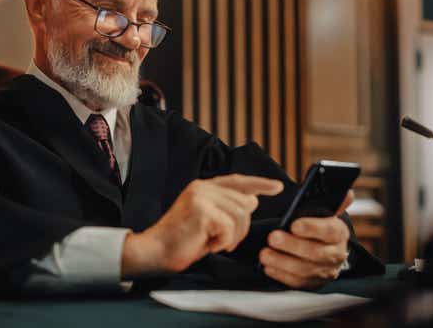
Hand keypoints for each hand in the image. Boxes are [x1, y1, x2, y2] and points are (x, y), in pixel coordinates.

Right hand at [122, 174, 282, 277]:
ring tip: (213, 242)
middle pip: (245, 203)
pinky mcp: (201, 211)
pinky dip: (222, 242)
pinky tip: (207, 244)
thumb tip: (253, 200)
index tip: (277, 187)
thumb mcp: (209, 222)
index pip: (238, 180)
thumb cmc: (181, 240)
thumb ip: (228, 208)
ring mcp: (201, 197)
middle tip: (223, 241)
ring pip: (240, 216)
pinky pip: (229, 228)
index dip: (259, 183)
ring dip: (232, 236)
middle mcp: (202, 187)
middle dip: (241, 227)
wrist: (155, 251)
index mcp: (203, 187)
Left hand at [259, 190, 353, 288]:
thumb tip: (347, 193)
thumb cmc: (318, 224)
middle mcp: (335, 254)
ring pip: (304, 269)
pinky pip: (297, 282)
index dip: (312, 228)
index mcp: (338, 233)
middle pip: (315, 252)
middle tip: (272, 237)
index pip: (329, 231)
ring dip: (282, 262)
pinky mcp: (313, 284)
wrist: (324, 248)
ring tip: (264, 254)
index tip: (294, 224)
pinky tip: (268, 266)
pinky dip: (281, 274)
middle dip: (291, 245)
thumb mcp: (324, 212)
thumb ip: (332, 201)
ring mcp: (324, 271)